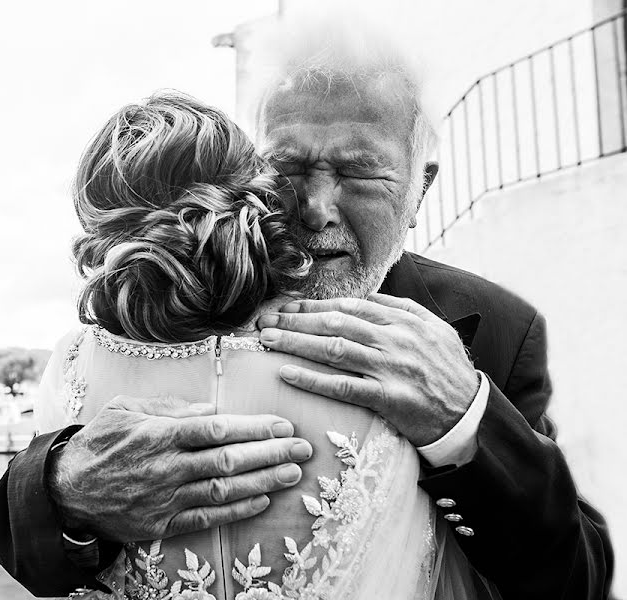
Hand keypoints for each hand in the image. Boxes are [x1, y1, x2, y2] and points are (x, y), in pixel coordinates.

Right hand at [49, 395, 312, 542]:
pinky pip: (206, 518)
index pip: (217, 429)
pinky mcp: (162, 524)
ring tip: (293, 474)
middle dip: (270, 454)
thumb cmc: (98, 444)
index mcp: (159, 434)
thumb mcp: (125, 410)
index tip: (281, 425)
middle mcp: (166, 467)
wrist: (66, 491)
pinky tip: (261, 501)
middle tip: (302, 449)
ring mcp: (165, 498)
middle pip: (228, 460)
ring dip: (262, 482)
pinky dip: (236, 511)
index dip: (253, 428)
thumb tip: (208, 409)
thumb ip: (168, 408)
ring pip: (223, 490)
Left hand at [257, 293, 479, 446]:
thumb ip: (401, 309)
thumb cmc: (449, 371)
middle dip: (295, 320)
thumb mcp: (434, 329)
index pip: (348, 307)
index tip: (286, 306)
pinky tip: (287, 373)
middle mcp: (394, 339)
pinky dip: (312, 379)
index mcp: (403, 320)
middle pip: (334, 323)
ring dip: (295, 343)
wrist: (472, 414)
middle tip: (264, 320)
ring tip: (267, 340)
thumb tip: (367, 297)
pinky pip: (342, 386)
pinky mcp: (388, 398)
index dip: (313, 306)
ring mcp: (390, 368)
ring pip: (333, 349)